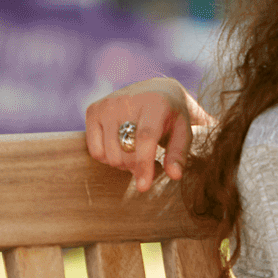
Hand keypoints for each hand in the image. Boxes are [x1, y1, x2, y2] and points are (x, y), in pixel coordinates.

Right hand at [84, 78, 213, 191]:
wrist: (155, 90)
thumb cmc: (172, 117)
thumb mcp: (183, 132)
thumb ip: (179, 153)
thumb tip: (174, 175)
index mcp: (155, 103)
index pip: (145, 137)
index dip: (144, 164)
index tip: (143, 187)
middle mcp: (127, 100)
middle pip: (125, 151)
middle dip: (137, 166)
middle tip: (150, 163)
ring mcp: (107, 104)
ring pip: (109, 154)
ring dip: (123, 164)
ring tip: (136, 154)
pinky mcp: (93, 110)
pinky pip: (95, 151)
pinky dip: (107, 158)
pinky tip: (120, 149)